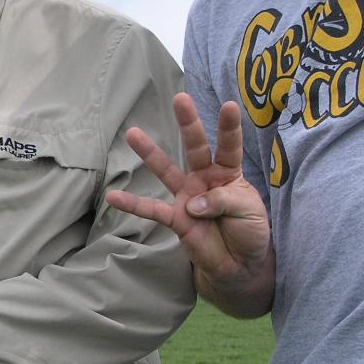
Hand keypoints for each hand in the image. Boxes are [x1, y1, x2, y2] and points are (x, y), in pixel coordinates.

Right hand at [105, 94, 274, 315]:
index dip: (229, 128)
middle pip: (195, 147)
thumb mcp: (249, 211)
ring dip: (150, 153)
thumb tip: (191, 204)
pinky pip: (152, 210)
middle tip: (180, 99)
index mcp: (228, 172)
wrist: (240, 265)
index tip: (230, 106)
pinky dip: (132, 205)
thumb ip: (223, 201)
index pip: (229, 146)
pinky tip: (113, 196)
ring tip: (132, 133)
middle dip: (188, 124)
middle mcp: (205, 178)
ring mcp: (187, 196)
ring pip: (166, 170)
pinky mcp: (176, 219)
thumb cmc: (250, 231)